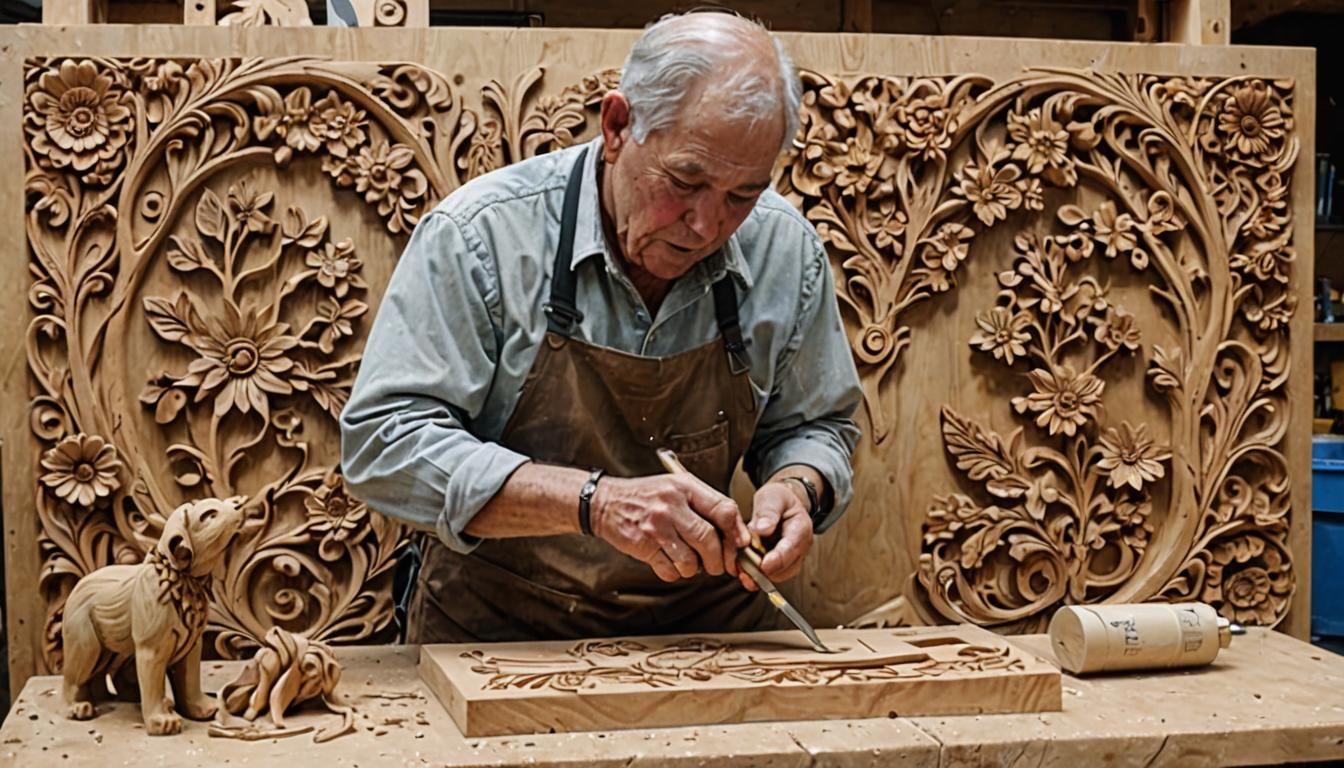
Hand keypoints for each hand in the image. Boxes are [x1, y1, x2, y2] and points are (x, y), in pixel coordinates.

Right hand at [590, 474, 749, 581]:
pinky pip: (670, 570)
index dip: (737, 532)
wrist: (606, 502)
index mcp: (685, 487)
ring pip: (691, 561)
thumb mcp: (678, 488)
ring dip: (694, 569)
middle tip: (717, 564)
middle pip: (709, 541)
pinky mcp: (643, 546)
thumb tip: (738, 535)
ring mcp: (656, 526)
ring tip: (688, 560)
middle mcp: (671, 505)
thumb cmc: (647, 497)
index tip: (742, 545)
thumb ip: (706, 505)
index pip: (723, 509)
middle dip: (718, 560)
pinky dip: (675, 572)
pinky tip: (669, 560)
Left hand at [742, 480, 813, 589]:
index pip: (791, 548)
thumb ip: (768, 512)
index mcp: (801, 528)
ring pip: (777, 575)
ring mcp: (791, 557)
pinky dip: (756, 573)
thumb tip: (762, 529)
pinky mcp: (780, 564)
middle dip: (764, 571)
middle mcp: (799, 547)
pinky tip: (742, 568)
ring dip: (759, 574)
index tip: (763, 565)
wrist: (782, 504)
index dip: (777, 559)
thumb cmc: (778, 499)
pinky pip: (770, 574)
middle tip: (744, 569)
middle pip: (785, 567)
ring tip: (741, 568)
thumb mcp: (772, 497)